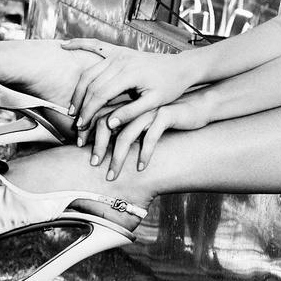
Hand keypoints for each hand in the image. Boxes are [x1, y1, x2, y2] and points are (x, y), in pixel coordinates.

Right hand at [62, 39, 191, 131]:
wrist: (181, 68)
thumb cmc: (170, 87)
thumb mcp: (155, 103)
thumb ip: (131, 113)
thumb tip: (108, 124)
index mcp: (130, 73)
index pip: (101, 94)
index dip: (88, 112)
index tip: (81, 127)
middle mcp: (121, 60)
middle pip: (91, 84)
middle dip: (80, 105)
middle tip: (74, 123)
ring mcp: (119, 53)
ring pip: (90, 71)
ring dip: (78, 89)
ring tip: (71, 108)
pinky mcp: (119, 50)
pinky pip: (96, 45)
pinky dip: (79, 43)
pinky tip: (64, 45)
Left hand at [86, 89, 212, 179]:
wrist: (198, 106)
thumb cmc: (169, 119)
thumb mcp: (145, 123)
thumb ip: (127, 130)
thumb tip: (104, 147)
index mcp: (126, 105)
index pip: (99, 117)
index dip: (89, 134)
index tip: (82, 151)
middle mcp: (134, 106)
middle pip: (107, 124)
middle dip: (98, 146)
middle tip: (94, 165)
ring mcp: (149, 110)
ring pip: (126, 135)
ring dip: (117, 157)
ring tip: (113, 174)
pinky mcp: (165, 115)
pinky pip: (151, 137)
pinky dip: (144, 154)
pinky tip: (141, 167)